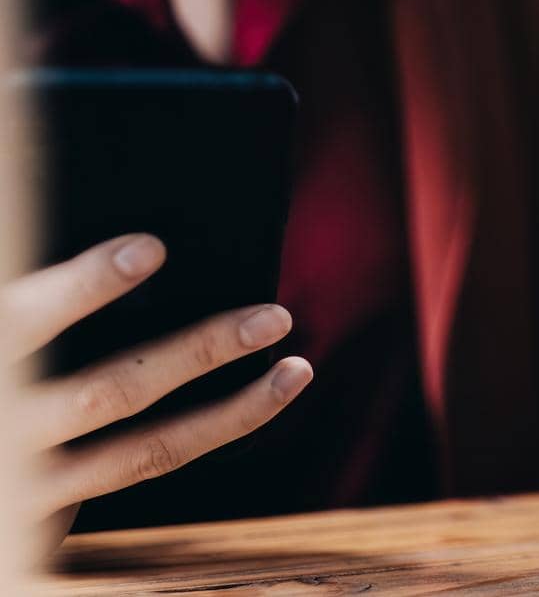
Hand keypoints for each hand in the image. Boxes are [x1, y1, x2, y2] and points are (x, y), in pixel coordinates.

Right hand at [0, 234, 311, 546]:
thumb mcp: (7, 332)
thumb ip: (35, 308)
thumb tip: (142, 244)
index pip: (29, 321)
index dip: (87, 287)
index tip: (153, 248)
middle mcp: (7, 421)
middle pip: (113, 391)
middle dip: (200, 353)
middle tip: (276, 316)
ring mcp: (27, 477)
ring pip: (148, 447)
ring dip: (234, 411)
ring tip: (297, 369)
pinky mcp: (45, 508)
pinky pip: (144, 465)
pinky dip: (210, 434)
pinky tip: (262, 403)